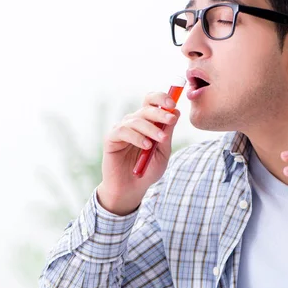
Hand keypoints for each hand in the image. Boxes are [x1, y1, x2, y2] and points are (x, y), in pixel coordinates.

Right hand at [97, 92, 180, 215]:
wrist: (131, 189)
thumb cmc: (147, 170)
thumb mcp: (163, 152)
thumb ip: (167, 133)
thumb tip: (176, 112)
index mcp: (147, 122)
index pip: (151, 101)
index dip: (161, 98)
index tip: (173, 104)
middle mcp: (133, 123)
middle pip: (145, 108)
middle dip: (160, 113)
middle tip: (170, 120)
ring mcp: (121, 129)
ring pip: (136, 120)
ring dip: (151, 129)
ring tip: (160, 140)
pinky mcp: (111, 139)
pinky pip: (123, 131)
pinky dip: (137, 137)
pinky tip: (146, 146)